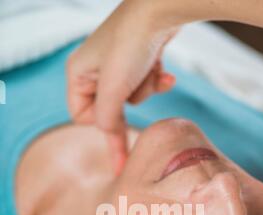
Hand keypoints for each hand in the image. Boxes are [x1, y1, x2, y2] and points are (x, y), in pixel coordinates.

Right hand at [67, 0, 176, 171]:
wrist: (160, 11)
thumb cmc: (131, 45)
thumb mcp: (113, 89)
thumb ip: (107, 120)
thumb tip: (110, 138)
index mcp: (78, 74)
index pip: (82, 116)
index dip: (102, 124)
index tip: (120, 131)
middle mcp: (94, 69)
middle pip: (109, 109)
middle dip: (128, 104)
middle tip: (139, 112)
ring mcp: (117, 64)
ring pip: (130, 98)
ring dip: (145, 89)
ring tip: (151, 72)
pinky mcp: (138, 60)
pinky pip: (145, 83)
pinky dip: (156, 80)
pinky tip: (167, 75)